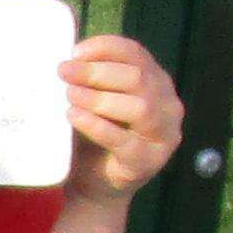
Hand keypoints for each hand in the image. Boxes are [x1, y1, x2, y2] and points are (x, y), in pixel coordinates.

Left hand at [58, 34, 184, 201]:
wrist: (94, 184)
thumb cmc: (94, 134)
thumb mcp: (95, 99)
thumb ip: (91, 78)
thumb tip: (68, 56)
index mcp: (156, 82)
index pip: (137, 54)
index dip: (106, 48)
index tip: (75, 52)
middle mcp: (167, 106)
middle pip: (138, 78)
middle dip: (97, 72)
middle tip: (64, 71)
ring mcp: (164, 136)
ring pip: (140, 107)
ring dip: (99, 97)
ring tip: (69, 94)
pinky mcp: (149, 162)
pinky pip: (125, 141)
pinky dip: (97, 126)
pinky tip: (74, 116)